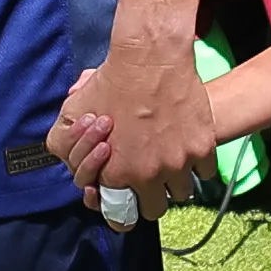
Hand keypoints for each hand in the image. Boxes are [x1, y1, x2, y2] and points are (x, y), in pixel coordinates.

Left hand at [54, 30, 215, 212]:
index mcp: (117, 172)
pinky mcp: (203, 149)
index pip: (121, 211)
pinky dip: (199, 164)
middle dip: (152, 197)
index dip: (124, 200)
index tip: (129, 190)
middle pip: (155, 209)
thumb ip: (65, 143)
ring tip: (171, 162)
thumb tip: (69, 161)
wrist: (151, 58)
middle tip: (151, 180)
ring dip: (176, 181)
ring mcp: (179, 164)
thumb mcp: (74, 112)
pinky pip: (205, 173)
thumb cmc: (111, 82)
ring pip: (183, 193)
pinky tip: (188, 149)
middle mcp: (149, 174)